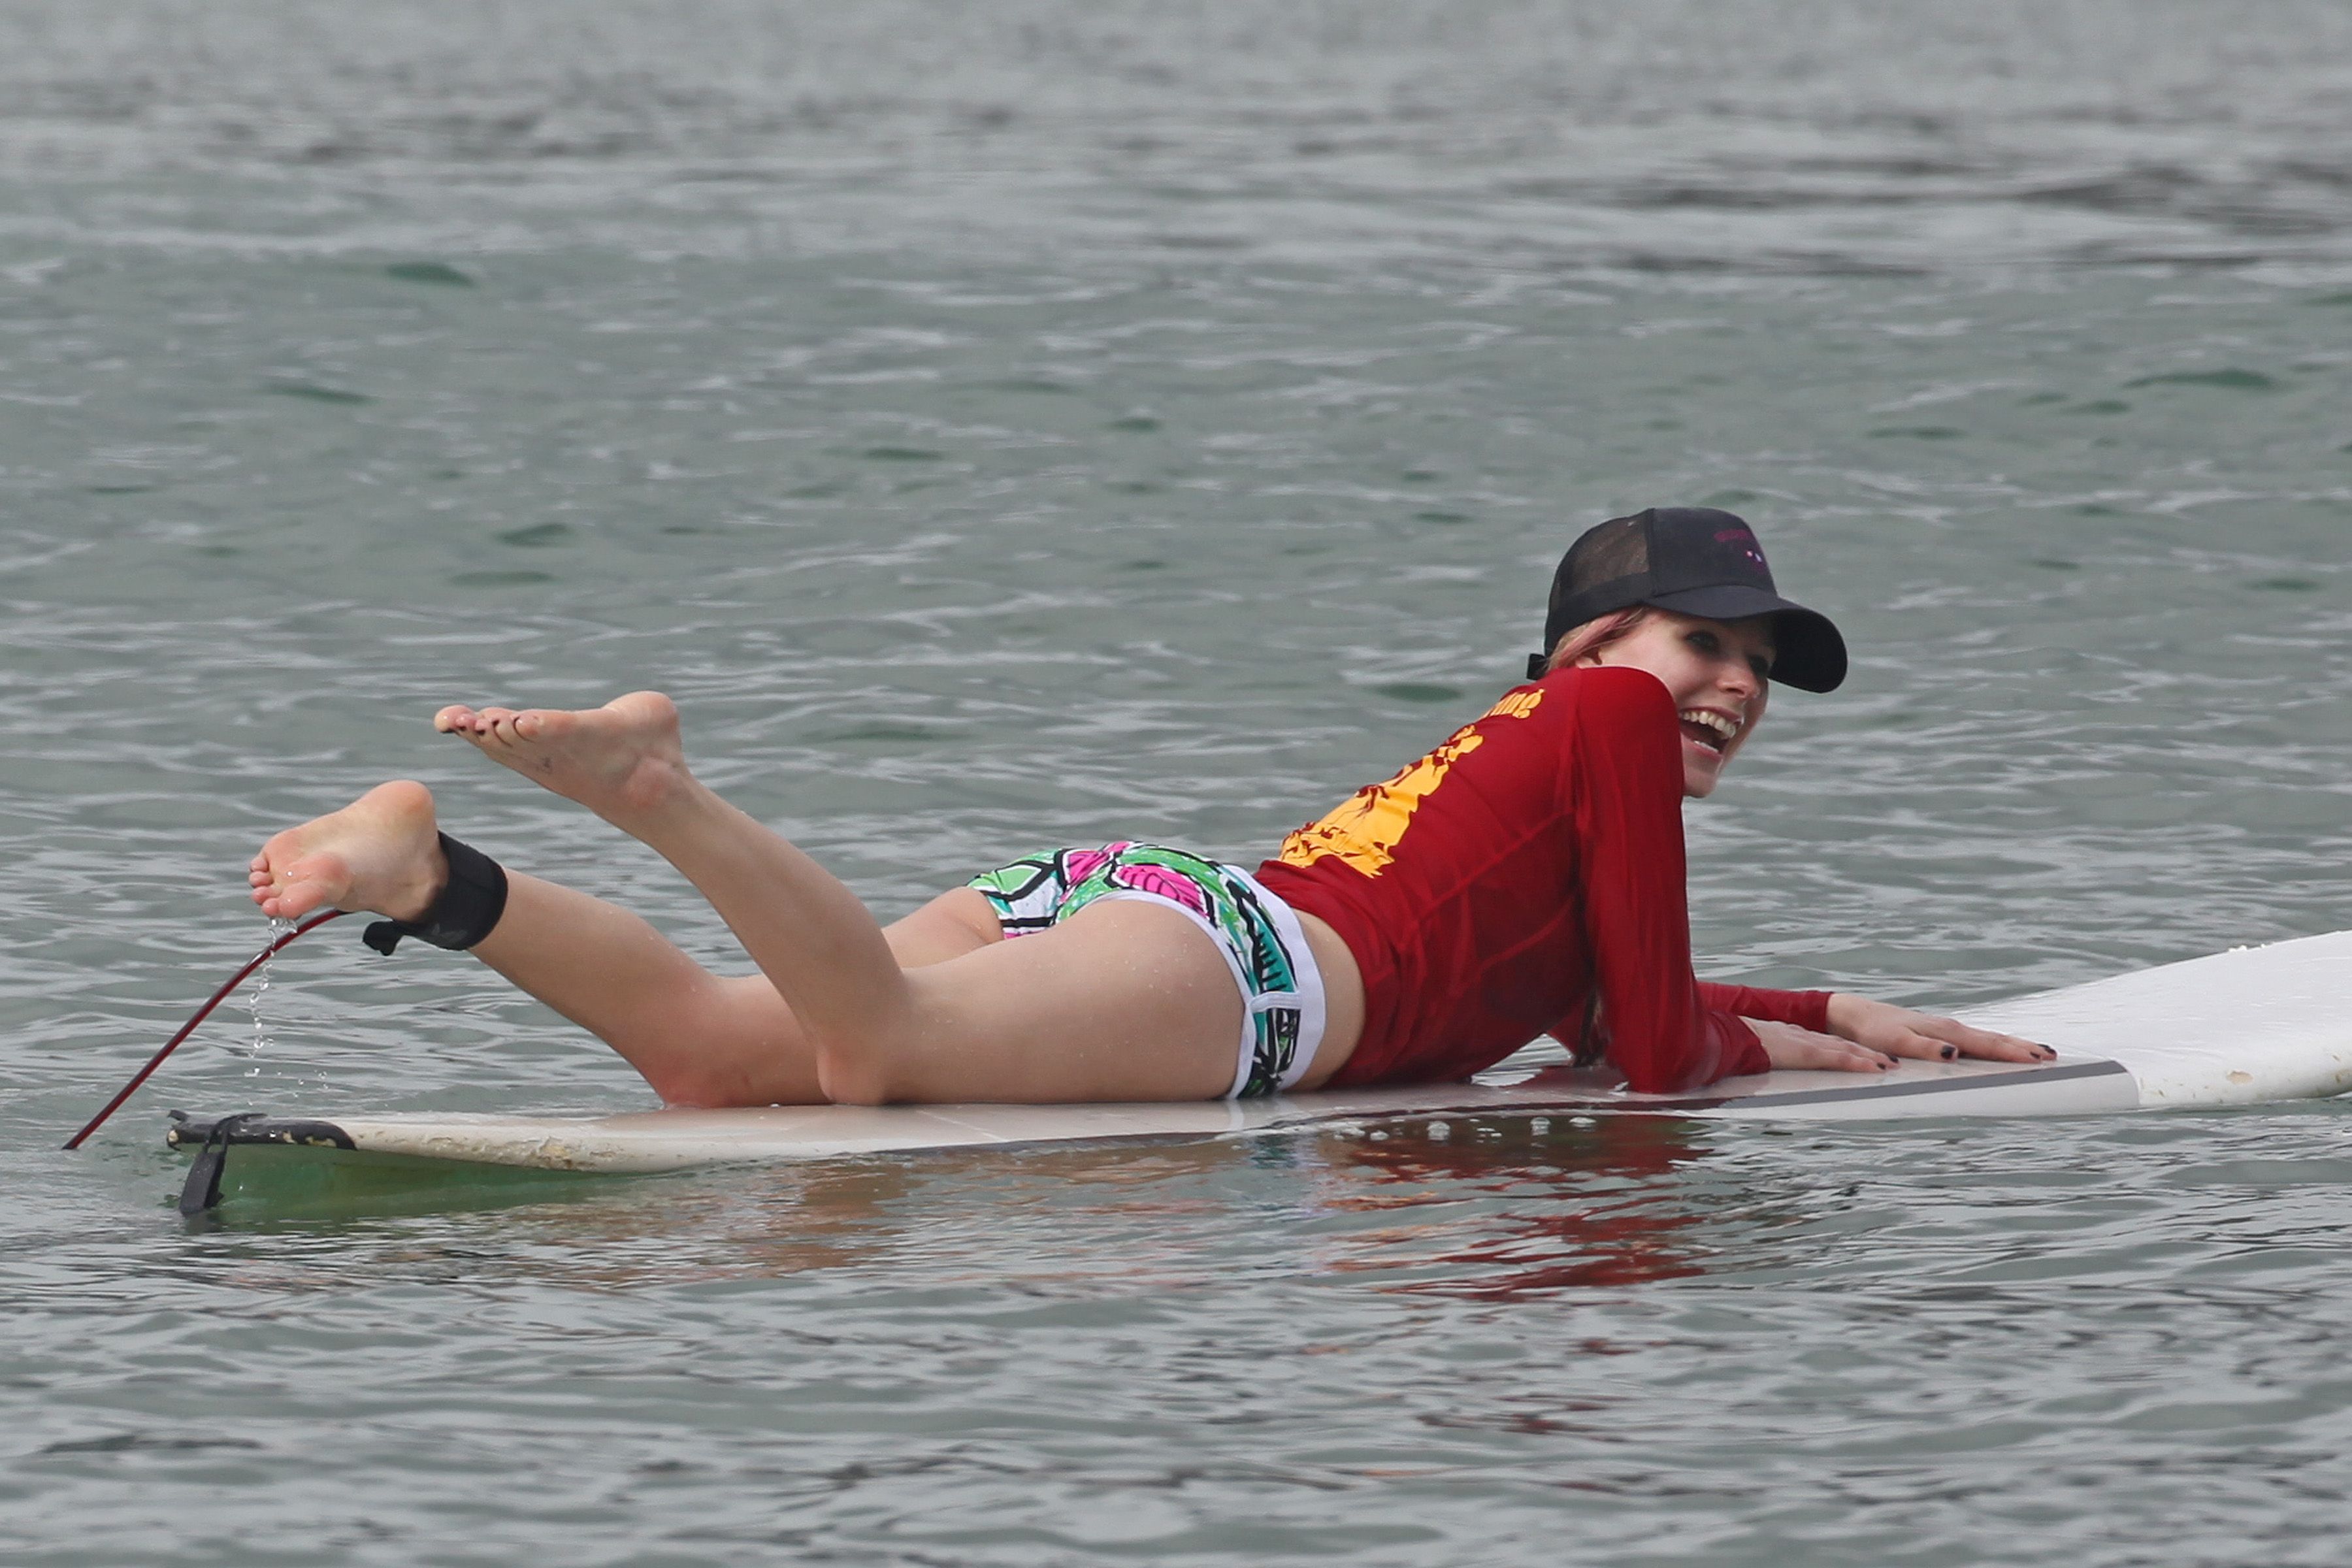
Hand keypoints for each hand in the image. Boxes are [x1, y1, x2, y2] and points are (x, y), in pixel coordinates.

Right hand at [1748, 1018, 1899, 1073]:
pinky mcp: (1811, 1054)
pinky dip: (1860, 1063)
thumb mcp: (1754, 1048)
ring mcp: (1810, 1045)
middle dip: (1866, 1051)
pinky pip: (1841, 1059)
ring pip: (1848, 1050)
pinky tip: (1876, 1068)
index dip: (1846, 1048)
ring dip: (1871, 1057)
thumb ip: (1763, 1053)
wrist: (1734, 1036)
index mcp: (1793, 1037)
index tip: (1861, 1052)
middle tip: (1889, 1059)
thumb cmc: (1738, 1044)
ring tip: (1891, 1065)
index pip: (1827, 1042)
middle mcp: (1807, 1038)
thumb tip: (1757, 1058)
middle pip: (1843, 1044)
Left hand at [1823, 993, 2053, 1063]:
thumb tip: (1956, 1054)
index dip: (2015, 1052)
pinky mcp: (1939, 1033)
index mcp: (1946, 1031)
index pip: (1988, 1044)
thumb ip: (1925, 1049)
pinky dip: (1993, 1045)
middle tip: (2055, 1058)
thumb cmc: (1873, 1031)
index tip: (2042, 1059)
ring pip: (1987, 1038)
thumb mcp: (1895, 1042)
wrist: (1854, 1016)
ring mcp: (1947, 1029)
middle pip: (1995, 1039)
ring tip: (2039, 1054)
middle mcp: (1951, 1029)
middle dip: (2024, 1048)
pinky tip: (1999, 1050)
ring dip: (2013, 1046)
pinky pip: (1974, 1040)